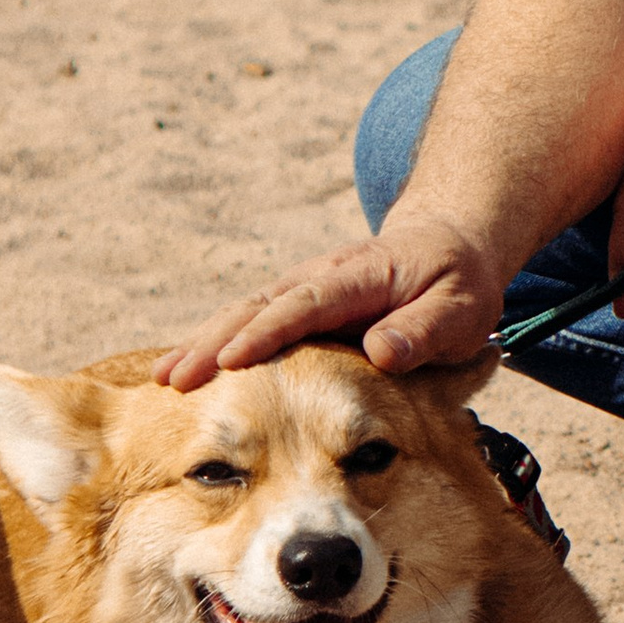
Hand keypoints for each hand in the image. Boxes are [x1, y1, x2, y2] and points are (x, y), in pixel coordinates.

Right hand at [159, 207, 505, 388]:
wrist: (449, 242)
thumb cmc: (458, 283)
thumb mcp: (460, 307)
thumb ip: (425, 329)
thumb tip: (381, 352)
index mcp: (360, 277)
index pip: (306, 305)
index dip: (267, 332)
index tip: (231, 361)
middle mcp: (321, 279)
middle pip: (259, 308)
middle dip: (214, 342)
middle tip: (174, 379)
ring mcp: (305, 291)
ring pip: (244, 314)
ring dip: (204, 343)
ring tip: (163, 379)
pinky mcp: (298, 307)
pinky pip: (251, 323)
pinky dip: (216, 344)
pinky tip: (185, 369)